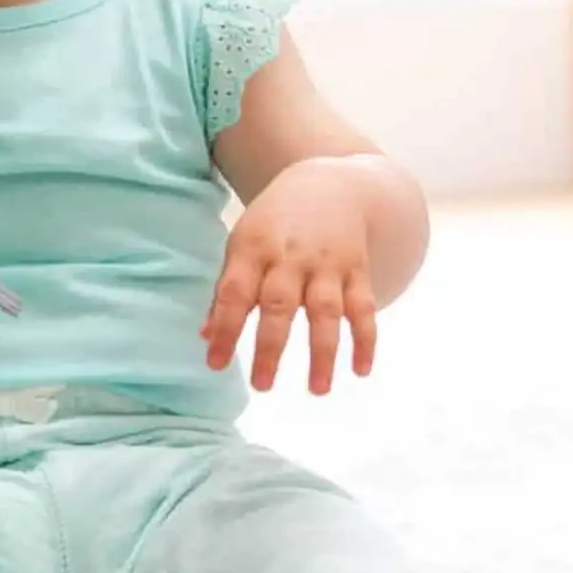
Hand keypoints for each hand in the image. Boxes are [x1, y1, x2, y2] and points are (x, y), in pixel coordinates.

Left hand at [201, 158, 377, 394]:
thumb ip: (227, 290)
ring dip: (322, 352)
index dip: (225, 328)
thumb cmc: (275, 223)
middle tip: (262, 387)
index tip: (216, 364)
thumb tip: (206, 337)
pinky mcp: (359, 268)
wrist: (331, 182)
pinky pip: (364, 307)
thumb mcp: (243, 244)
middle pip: (279, 304)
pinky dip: (365, 339)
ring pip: (325, 311)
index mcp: (254, 248)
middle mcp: (290, 256)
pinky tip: (361, 370)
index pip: (236, 292)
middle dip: (270, 347)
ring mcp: (328, 263)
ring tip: (317, 390)